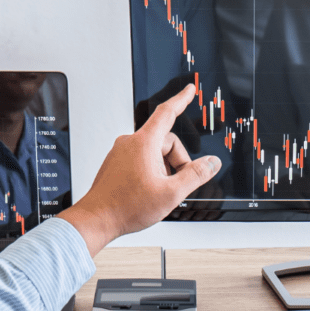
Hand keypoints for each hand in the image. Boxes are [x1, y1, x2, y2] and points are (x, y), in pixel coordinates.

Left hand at [59, 84, 221, 254]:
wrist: (97, 219)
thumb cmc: (125, 207)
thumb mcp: (171, 193)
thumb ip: (195, 175)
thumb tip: (212, 163)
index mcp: (143, 143)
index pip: (167, 113)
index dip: (181, 100)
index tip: (189, 91)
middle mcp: (130, 143)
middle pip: (166, 142)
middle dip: (177, 162)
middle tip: (176, 185)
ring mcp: (122, 153)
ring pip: (155, 153)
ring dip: (164, 170)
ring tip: (159, 192)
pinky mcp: (117, 163)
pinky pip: (142, 160)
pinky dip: (152, 173)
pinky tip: (148, 192)